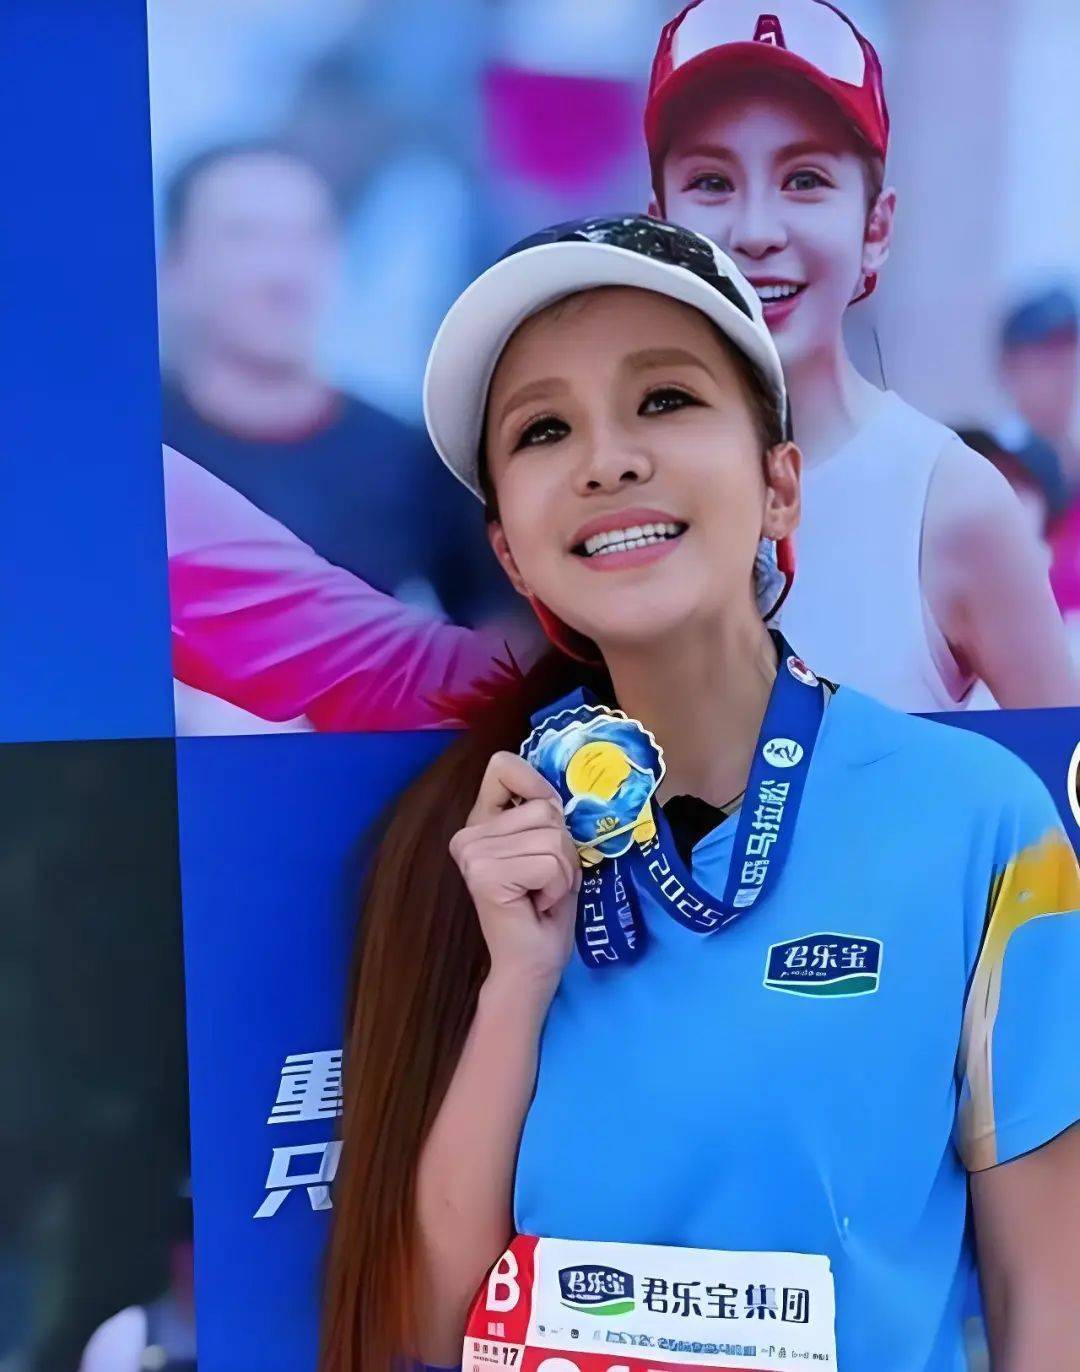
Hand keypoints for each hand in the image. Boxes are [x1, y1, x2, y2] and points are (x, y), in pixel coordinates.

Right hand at [450, 751, 580, 992]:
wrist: (531, 965)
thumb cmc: (545, 910)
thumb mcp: (552, 848)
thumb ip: (546, 812)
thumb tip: (555, 791)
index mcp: (482, 821)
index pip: (503, 765)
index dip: (538, 787)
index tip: (548, 822)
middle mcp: (469, 833)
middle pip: (546, 808)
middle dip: (564, 849)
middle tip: (546, 882)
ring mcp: (472, 853)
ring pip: (553, 836)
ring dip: (563, 871)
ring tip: (542, 894)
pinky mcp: (484, 875)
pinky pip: (550, 863)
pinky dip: (559, 887)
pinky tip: (538, 905)